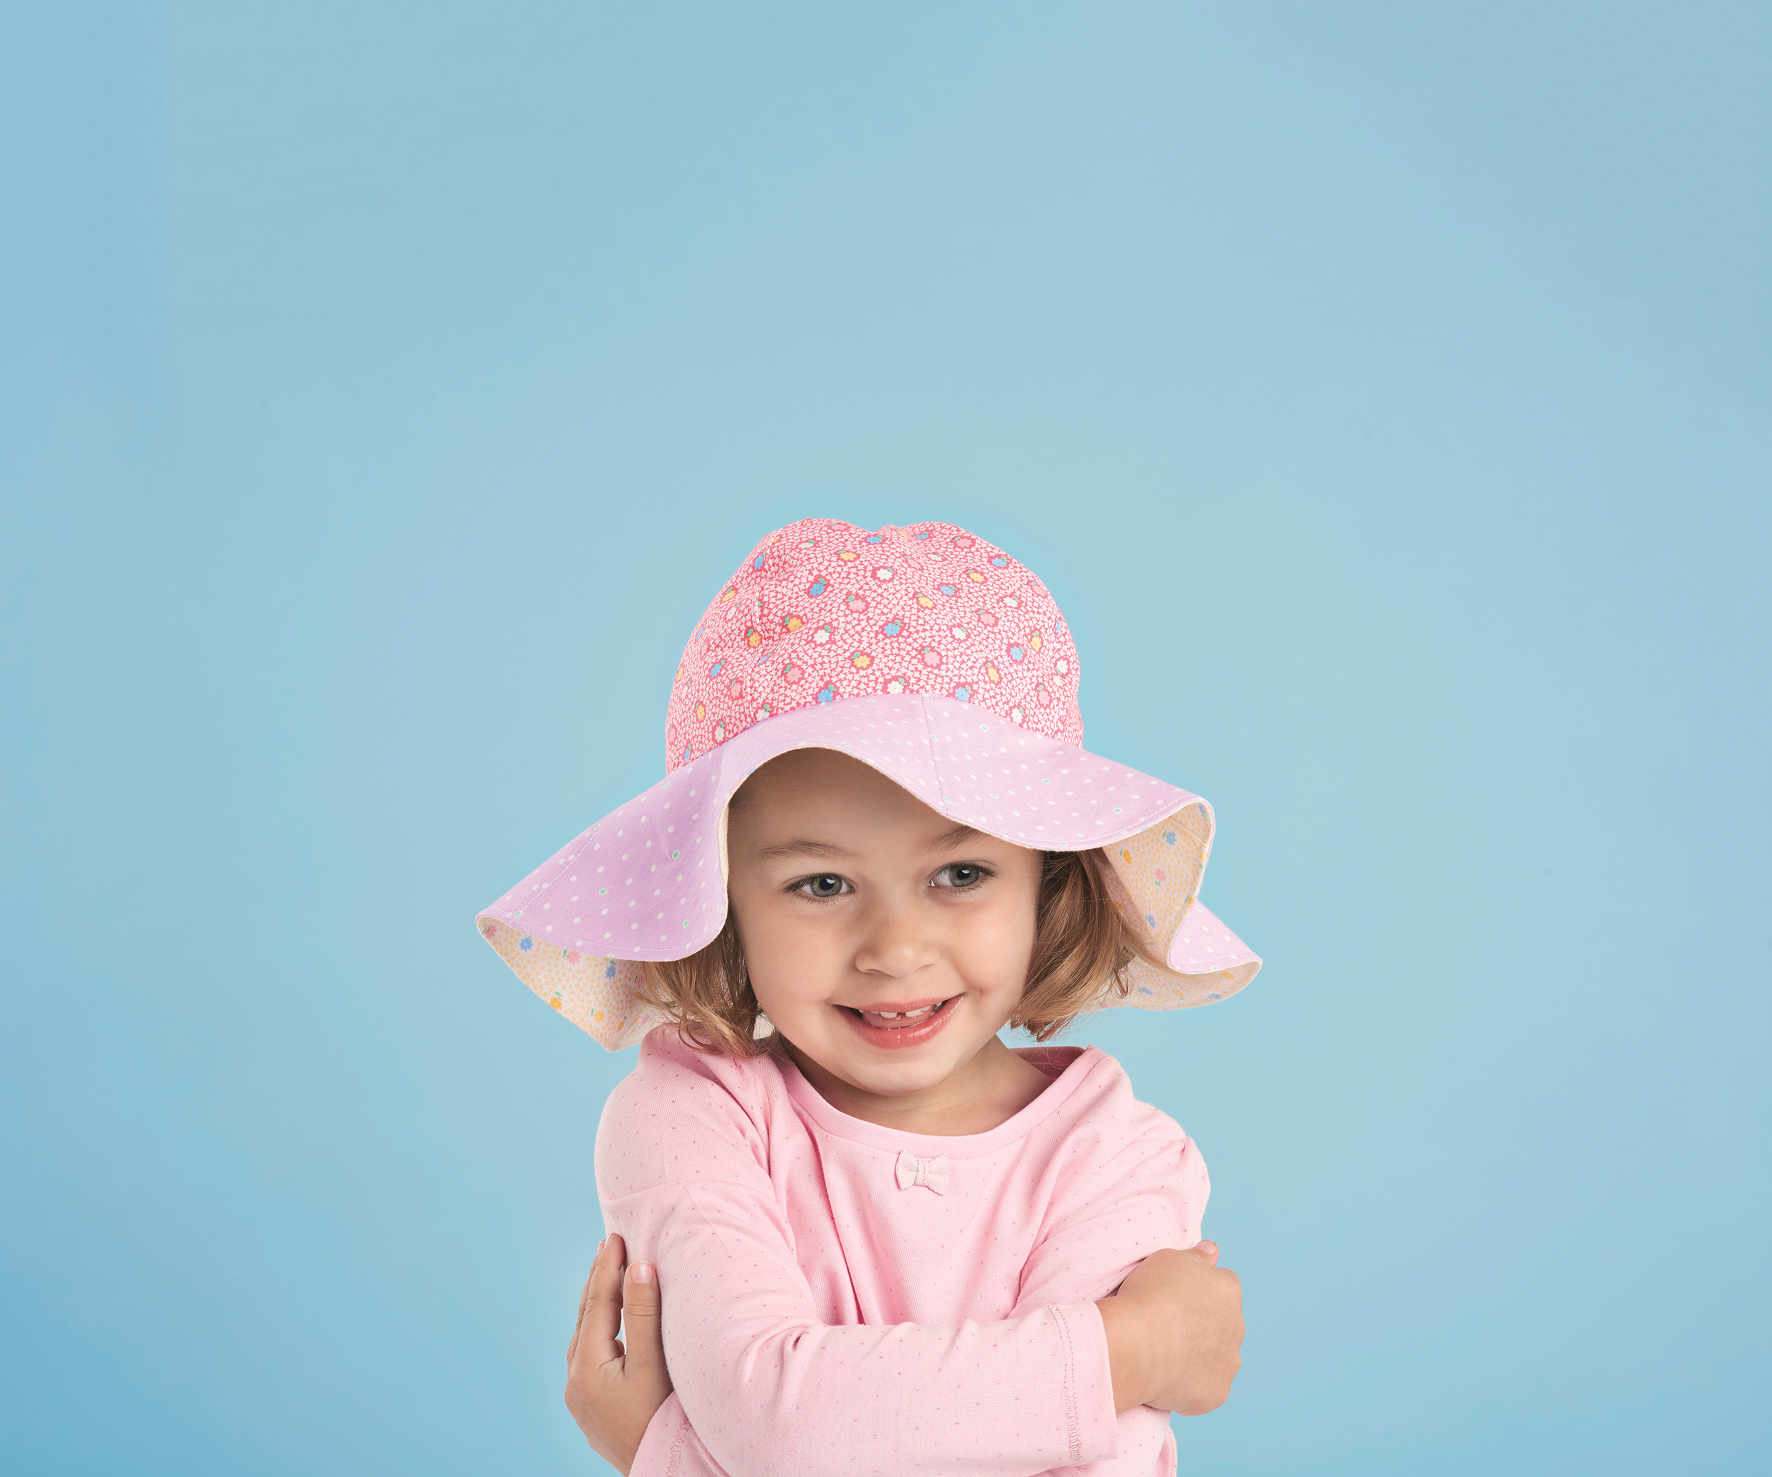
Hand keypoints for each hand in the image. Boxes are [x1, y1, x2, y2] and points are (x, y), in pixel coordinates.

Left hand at [565, 1233, 673, 1473]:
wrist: (666, 1470)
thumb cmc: (663, 1421)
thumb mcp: (654, 1366)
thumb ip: (643, 1316)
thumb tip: (637, 1267)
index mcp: (586, 1369)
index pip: (597, 1304)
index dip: (607, 1267)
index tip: (618, 1235)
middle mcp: (577, 1384)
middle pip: (586, 1319)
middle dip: (599, 1280)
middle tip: (610, 1244)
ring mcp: (583, 1399)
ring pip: (587, 1337)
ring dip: (599, 1304)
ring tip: (611, 1275)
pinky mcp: (595, 1409)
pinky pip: (593, 1355)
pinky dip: (603, 1330)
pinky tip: (614, 1325)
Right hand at [1096, 1241, 1243, 1415]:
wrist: (1135, 1346)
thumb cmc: (1149, 1297)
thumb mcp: (1169, 1259)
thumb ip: (1197, 1256)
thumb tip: (1213, 1250)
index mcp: (1228, 1291)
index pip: (1223, 1286)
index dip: (1199, 1291)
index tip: (1177, 1297)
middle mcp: (1237, 1326)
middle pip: (1224, 1323)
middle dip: (1204, 1324)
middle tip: (1169, 1325)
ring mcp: (1229, 1363)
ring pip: (1218, 1357)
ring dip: (1201, 1355)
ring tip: (1165, 1353)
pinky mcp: (1217, 1394)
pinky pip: (1206, 1387)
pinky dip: (1191, 1383)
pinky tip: (1167, 1376)